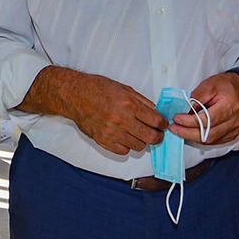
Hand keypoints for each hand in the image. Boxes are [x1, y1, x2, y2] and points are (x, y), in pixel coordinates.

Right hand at [25, 68, 164, 154]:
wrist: (74, 95)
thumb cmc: (96, 88)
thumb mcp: (123, 88)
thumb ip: (141, 100)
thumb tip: (155, 111)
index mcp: (129, 104)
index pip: (156, 121)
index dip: (164, 124)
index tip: (163, 125)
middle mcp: (122, 119)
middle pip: (150, 137)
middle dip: (158, 136)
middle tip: (157, 134)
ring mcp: (112, 132)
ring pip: (139, 146)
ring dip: (142, 141)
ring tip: (138, 134)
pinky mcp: (103, 140)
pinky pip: (123, 151)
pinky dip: (127, 146)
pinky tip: (125, 138)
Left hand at [174, 72, 238, 144]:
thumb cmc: (226, 84)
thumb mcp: (209, 84)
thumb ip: (197, 97)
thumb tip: (186, 110)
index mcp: (230, 106)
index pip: (207, 119)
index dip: (190, 121)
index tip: (177, 118)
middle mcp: (234, 120)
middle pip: (208, 133)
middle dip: (188, 132)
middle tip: (174, 128)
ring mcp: (235, 129)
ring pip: (210, 140)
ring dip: (192, 136)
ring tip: (179, 130)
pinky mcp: (232, 134)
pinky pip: (215, 141)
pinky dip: (201, 138)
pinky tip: (191, 132)